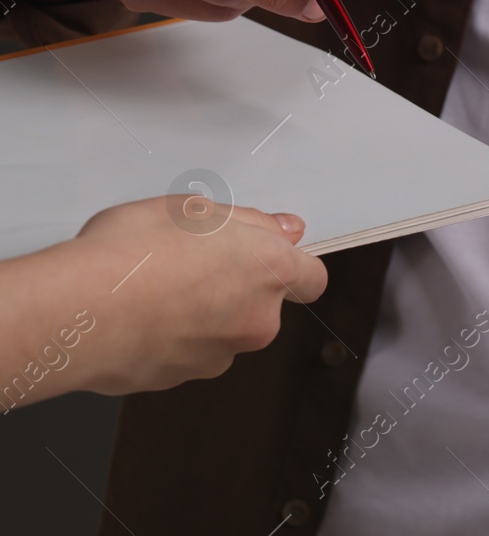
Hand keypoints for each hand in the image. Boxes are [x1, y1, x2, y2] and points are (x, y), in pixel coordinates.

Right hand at [24, 197, 327, 396]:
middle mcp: (256, 320)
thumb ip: (250, 222)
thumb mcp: (193, 209)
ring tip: (156, 287)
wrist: (76, 313)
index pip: (312, 278)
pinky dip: (173, 338)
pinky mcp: (181, 379)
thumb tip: (281, 230)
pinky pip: (188, 352)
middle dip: (237, 288)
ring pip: (224, 332)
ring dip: (203, 314)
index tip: (268, 255)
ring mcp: (219, 355)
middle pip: (264, 306)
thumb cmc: (130, 254)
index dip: (292, 266)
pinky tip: (140, 315)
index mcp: (269, 271)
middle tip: (192, 262)